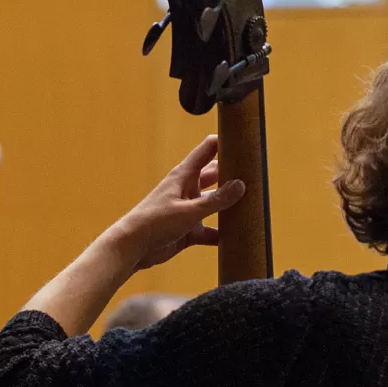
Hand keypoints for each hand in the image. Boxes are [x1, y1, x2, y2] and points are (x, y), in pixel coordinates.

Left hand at [113, 135, 245, 270]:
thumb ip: (216, 200)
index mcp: (184, 176)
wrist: (132, 247)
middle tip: (255, 173)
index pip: (207, 150)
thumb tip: (241, 185)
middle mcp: (187, 189)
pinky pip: (210, 231)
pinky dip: (221, 234)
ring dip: (228, 205)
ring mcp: (188, 210)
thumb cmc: (154, 222)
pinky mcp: (188, 230)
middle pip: (214, 176)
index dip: (224, 142)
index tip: (244, 139)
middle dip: (232, 174)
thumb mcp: (189, 210)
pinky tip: (236, 238)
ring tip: (251, 205)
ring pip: (214, 204)